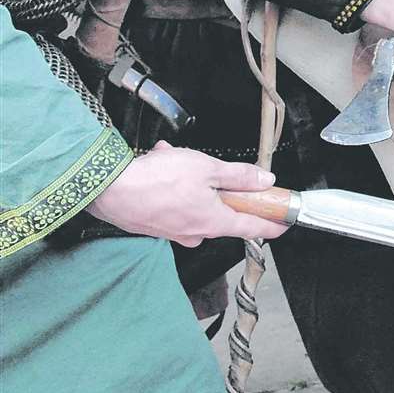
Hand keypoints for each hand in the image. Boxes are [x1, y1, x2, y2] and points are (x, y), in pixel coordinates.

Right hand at [87, 143, 288, 248]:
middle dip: (216, 185)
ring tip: (172, 159)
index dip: (272, 225)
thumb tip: (264, 180)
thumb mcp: (207, 169)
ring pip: (194, 202)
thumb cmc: (156, 180)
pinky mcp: (155, 226)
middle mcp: (195, 233)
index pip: (253, 228)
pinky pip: (173, 203)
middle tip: (206, 166)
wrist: (109, 190)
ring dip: (189, 179)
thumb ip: (239, 176)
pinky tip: (159, 166)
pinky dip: (170, 184)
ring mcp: (174, 232)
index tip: (284, 223)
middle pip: (222, 212)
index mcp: (213, 222)